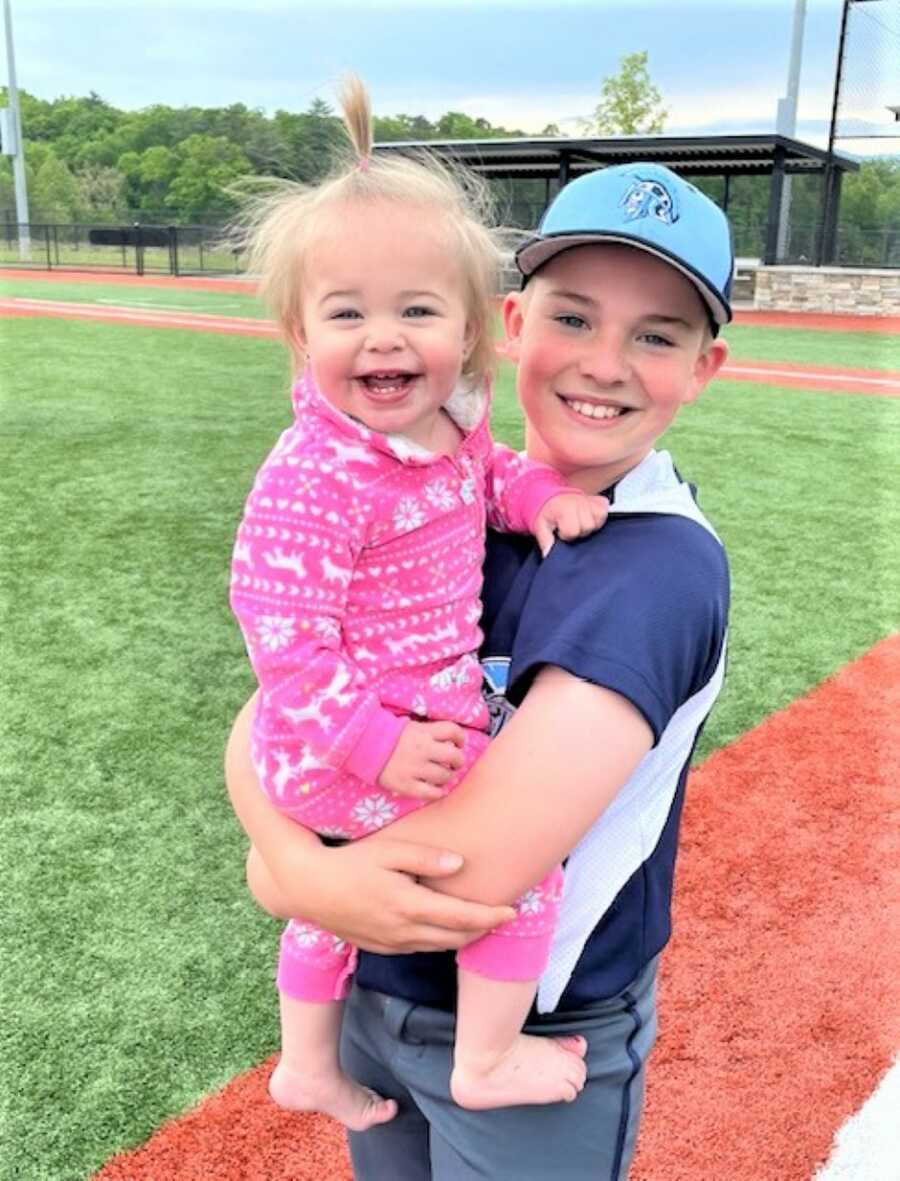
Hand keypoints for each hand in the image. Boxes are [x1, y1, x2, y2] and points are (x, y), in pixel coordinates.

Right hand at [259, 837, 516, 953]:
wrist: (308, 887)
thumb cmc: (349, 862)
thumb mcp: (388, 851)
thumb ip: (425, 858)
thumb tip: (460, 864)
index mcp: (409, 906)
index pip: (462, 917)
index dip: (491, 916)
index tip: (512, 911)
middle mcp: (403, 931)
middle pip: (456, 937)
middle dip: (483, 930)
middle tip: (503, 917)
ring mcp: (390, 942)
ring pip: (438, 946)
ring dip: (463, 937)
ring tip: (481, 923)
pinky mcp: (379, 946)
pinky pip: (419, 948)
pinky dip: (440, 941)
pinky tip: (445, 929)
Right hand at [378, 720, 465, 799]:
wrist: (364, 746)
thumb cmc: (390, 736)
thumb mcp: (411, 726)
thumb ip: (430, 732)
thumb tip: (451, 741)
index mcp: (423, 732)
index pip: (453, 731)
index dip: (461, 738)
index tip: (459, 743)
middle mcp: (422, 749)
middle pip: (454, 756)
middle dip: (458, 760)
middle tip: (454, 763)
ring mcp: (415, 769)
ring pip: (445, 776)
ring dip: (448, 776)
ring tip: (442, 775)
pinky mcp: (407, 785)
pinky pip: (432, 793)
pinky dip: (438, 792)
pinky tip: (435, 788)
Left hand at [533, 492, 608, 556]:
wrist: (555, 499)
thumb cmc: (550, 513)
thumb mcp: (542, 526)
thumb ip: (545, 541)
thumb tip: (549, 554)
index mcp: (565, 509)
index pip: (573, 531)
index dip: (567, 535)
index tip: (562, 531)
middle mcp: (580, 502)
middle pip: (588, 527)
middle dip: (579, 531)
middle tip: (571, 526)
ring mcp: (592, 501)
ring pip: (598, 523)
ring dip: (589, 525)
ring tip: (579, 522)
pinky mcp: (601, 501)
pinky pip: (605, 514)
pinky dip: (598, 519)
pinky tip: (588, 517)